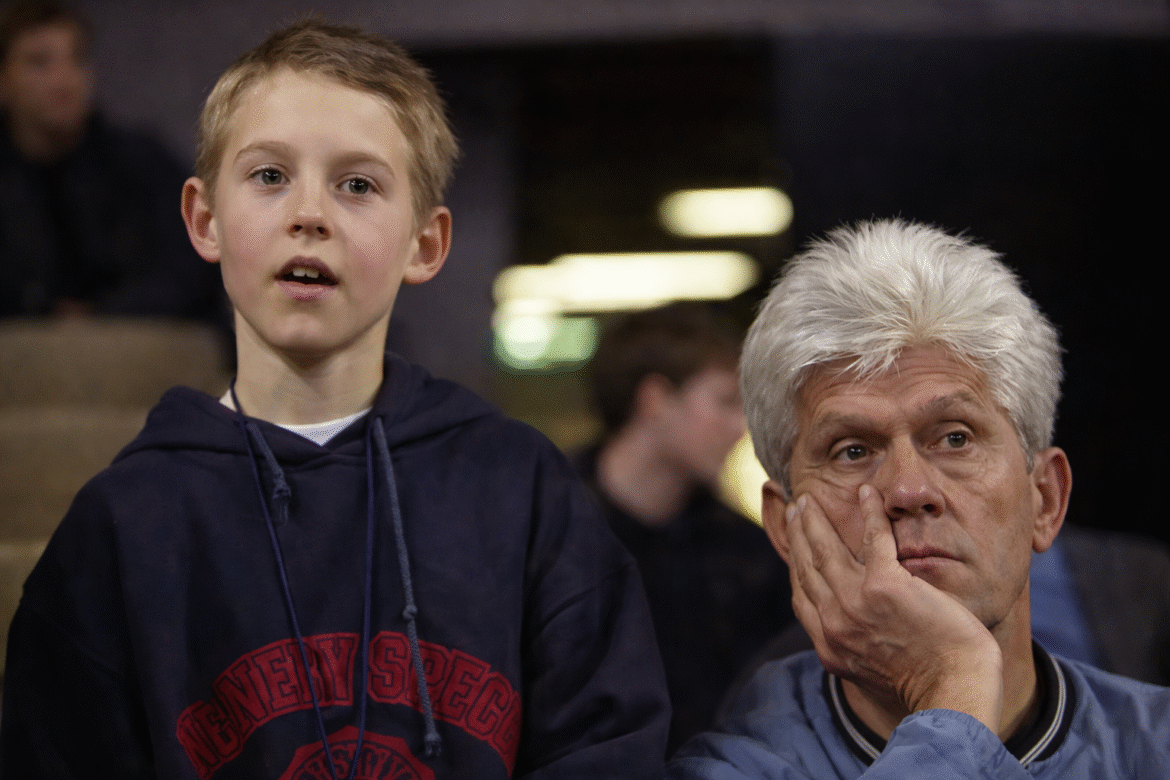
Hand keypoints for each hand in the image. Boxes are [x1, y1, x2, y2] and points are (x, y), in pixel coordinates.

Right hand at [786, 484, 1002, 730]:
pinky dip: (869, 512)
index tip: (794, 542)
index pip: (802, 594)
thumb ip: (854, 646)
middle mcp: (834, 623)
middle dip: (797, 533)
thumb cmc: (929, 686)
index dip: (795, 562)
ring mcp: (856, 603)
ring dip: (816, 520)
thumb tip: (849, 632)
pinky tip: (868, 493)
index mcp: (830, 645)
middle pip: (807, 566)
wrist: (953, 694)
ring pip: (827, 550)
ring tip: (810, 500)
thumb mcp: (873, 672)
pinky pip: (873, 538)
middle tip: (794, 508)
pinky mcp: (886, 586)